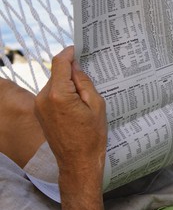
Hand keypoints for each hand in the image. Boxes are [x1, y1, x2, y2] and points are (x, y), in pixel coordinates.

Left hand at [34, 46, 107, 177]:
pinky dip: (63, 93)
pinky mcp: (40, 113)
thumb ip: (84, 83)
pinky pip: (51, 95)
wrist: (78, 162)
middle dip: (71, 71)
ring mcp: (40, 106)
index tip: (78, 48)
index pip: (59, 63)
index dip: (69, 53)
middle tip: (90, 74)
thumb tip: (76, 68)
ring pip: (54, 84)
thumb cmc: (91, 136)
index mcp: (59, 95)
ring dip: (68, 83)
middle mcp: (44, 98)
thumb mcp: (96, 105)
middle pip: (57, 74)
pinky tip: (77, 102)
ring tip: (86, 93)